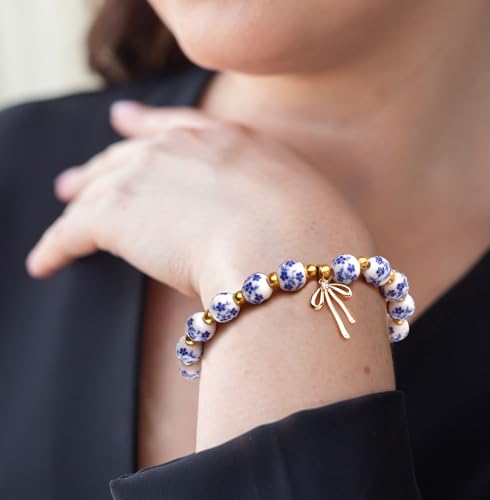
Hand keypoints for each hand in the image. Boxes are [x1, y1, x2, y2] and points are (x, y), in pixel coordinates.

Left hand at [26, 102, 394, 449]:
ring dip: (80, 201)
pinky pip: (73, 231)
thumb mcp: (306, 206)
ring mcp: (149, 176)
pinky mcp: (119, 215)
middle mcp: (185, 149)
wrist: (290, 251)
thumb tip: (280, 223)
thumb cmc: (317, 240)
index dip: (148, 126)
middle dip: (105, 165)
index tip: (127, 123)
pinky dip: (56, 248)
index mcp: (233, 143)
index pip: (177, 127)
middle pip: (130, 154)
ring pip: (99, 186)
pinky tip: (45, 263)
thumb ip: (280, 204)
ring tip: (65, 210)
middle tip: (83, 177)